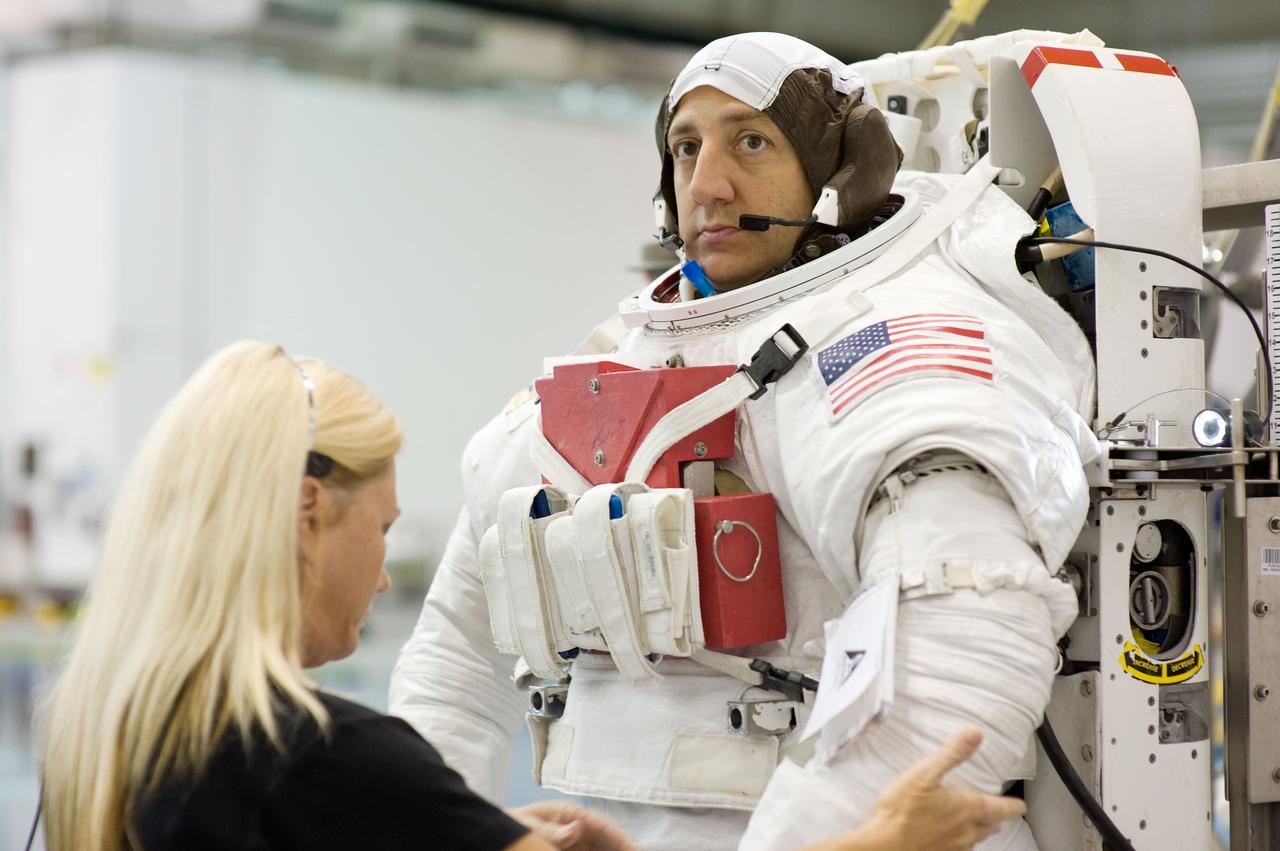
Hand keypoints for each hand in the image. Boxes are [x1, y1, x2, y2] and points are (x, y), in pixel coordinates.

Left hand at [507, 800, 635, 850]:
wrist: (500, 833)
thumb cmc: (512, 825)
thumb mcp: (528, 826)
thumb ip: (552, 829)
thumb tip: (579, 826)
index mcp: (569, 813)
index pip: (601, 826)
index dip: (620, 839)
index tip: (634, 850)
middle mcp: (578, 826)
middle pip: (608, 839)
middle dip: (624, 848)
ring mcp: (577, 841)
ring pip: (603, 849)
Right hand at [859, 729, 1025, 850]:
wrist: (885, 844)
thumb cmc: (902, 809)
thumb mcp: (925, 773)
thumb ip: (952, 754)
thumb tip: (975, 734)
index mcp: (967, 808)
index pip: (1002, 808)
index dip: (1014, 806)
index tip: (1020, 804)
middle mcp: (966, 830)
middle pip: (992, 825)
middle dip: (997, 818)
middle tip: (1000, 812)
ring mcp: (954, 846)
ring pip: (977, 839)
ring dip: (982, 830)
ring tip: (982, 825)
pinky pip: (961, 849)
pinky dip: (964, 842)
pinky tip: (954, 839)